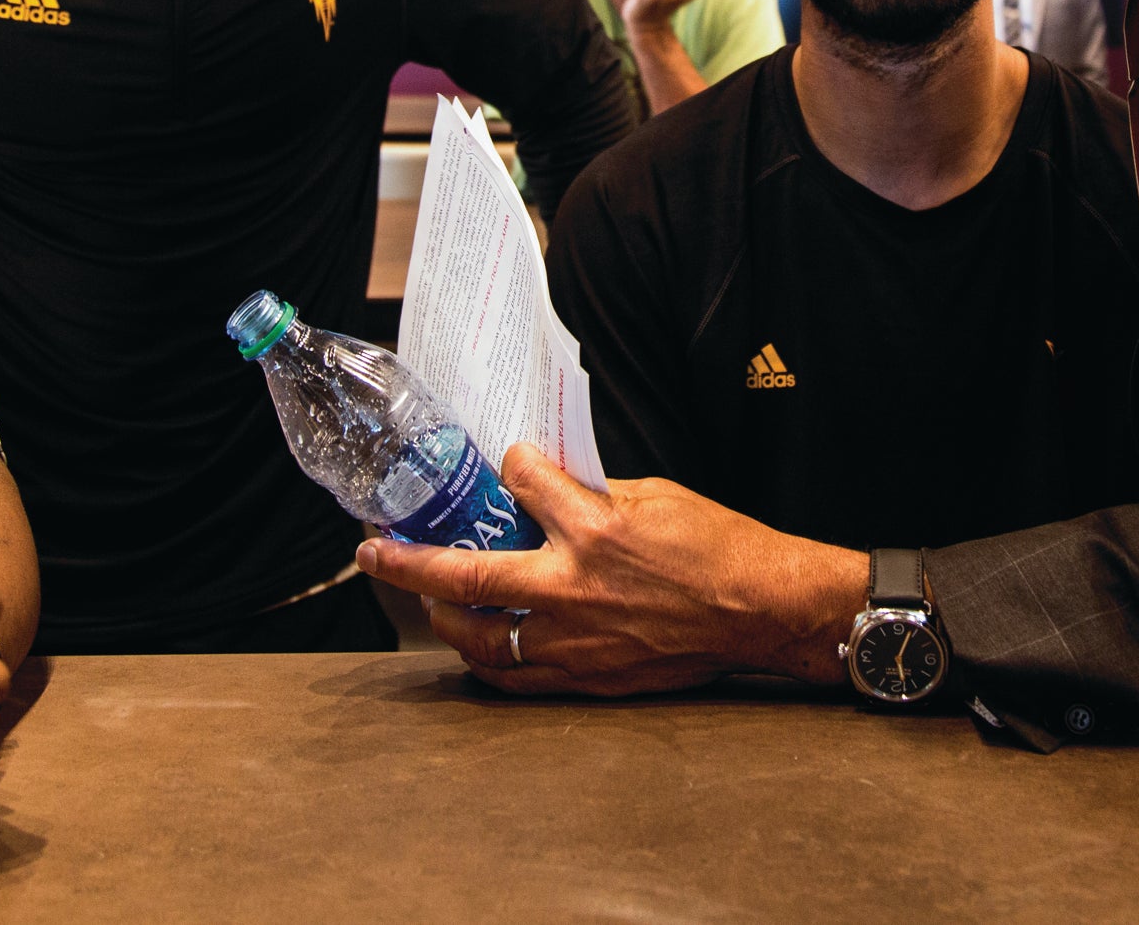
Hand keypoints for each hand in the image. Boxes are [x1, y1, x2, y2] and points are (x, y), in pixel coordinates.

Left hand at [355, 444, 865, 696]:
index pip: (520, 480)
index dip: (506, 463)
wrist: (764, 611)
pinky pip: (515, 679)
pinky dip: (484, 663)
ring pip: (478, 640)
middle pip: (463, 578)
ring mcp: (576, 641)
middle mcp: (573, 588)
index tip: (502, 460)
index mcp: (593, 530)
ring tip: (424, 599)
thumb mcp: (655, 496)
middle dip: (407, 563)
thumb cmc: (719, 548)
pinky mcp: (588, 677)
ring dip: (440, 618)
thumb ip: (591, 493)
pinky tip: (473, 645)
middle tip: (374, 549)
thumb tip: (548, 486)